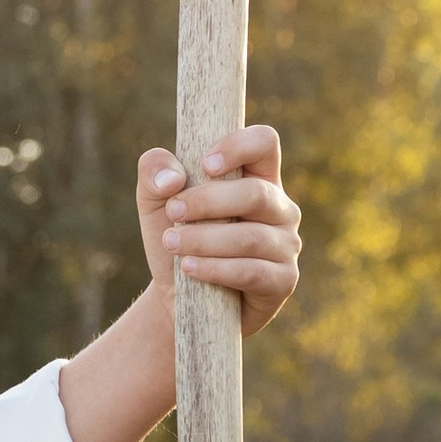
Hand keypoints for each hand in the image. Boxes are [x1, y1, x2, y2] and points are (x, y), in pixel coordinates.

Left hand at [137, 129, 297, 335]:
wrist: (177, 298)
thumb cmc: (176, 240)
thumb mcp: (155, 202)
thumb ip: (154, 172)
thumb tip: (173, 178)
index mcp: (258, 178)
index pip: (264, 143)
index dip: (238, 146)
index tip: (205, 165)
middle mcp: (280, 208)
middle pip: (255, 193)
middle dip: (207, 202)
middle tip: (172, 212)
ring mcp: (286, 245)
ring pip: (250, 237)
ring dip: (204, 239)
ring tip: (172, 244)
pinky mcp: (282, 281)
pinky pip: (252, 272)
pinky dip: (215, 269)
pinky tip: (189, 268)